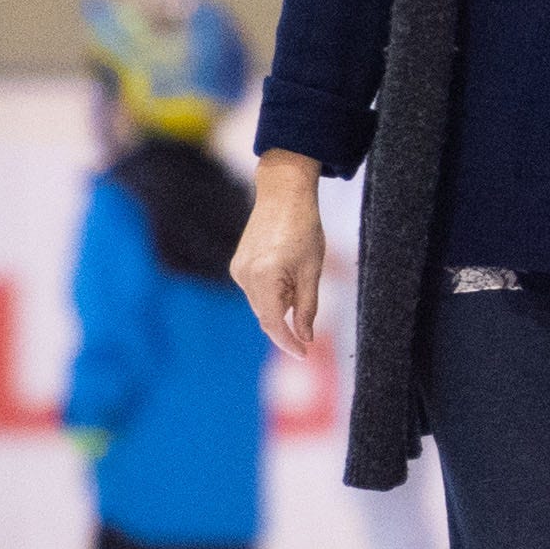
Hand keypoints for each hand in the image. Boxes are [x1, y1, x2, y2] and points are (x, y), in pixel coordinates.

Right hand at [241, 155, 329, 355]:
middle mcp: (244, 276)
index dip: (288, 342)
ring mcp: (238, 270)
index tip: (304, 354)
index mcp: (264, 278)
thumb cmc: (303, 229)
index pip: (273, 323)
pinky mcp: (238, 264)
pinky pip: (255, 290)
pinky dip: (272, 292)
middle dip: (287, 320)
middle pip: (266, 315)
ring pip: (260, 303)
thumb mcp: (311, 271)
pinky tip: (285, 271)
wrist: (283, 194)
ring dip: (280, 304)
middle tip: (306, 302)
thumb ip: (306, 308)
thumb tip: (305, 337)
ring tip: (297, 275)